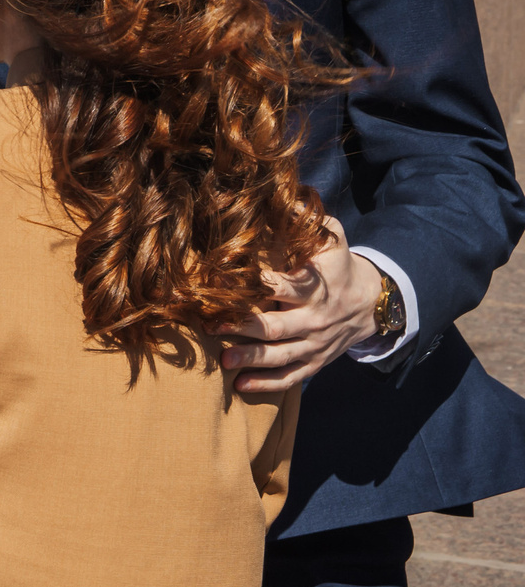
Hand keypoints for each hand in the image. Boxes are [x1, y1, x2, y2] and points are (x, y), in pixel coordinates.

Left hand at [216, 218, 380, 394]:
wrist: (372, 302)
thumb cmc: (339, 265)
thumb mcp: (332, 239)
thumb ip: (310, 221)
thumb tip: (285, 199)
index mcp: (314, 288)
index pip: (283, 287)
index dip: (257, 285)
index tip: (226, 284)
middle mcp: (314, 318)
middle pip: (278, 327)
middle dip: (246, 329)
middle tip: (214, 329)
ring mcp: (316, 344)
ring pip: (283, 356)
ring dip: (253, 360)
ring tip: (225, 362)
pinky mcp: (316, 361)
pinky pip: (293, 377)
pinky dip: (268, 384)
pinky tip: (241, 387)